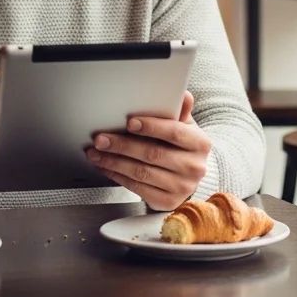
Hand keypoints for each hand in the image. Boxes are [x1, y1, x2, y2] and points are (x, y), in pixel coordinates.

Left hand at [86, 91, 210, 210]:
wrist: (188, 175)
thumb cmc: (182, 146)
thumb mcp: (184, 125)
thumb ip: (179, 111)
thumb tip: (183, 94)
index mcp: (200, 143)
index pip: (174, 132)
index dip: (151, 127)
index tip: (129, 122)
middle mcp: (194, 167)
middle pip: (153, 154)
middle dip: (123, 145)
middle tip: (101, 139)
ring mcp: (181, 187)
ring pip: (142, 173)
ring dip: (114, 162)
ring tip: (96, 153)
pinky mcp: (168, 202)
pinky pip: (138, 188)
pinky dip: (118, 176)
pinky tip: (106, 167)